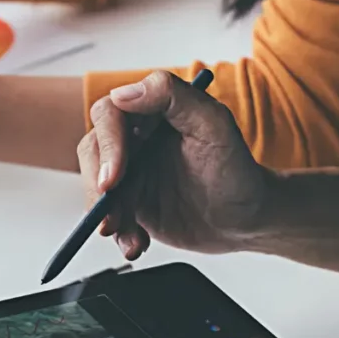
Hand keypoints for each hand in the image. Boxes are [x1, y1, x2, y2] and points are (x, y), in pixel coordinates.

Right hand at [77, 70, 273, 260]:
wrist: (245, 220)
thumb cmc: (237, 171)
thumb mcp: (215, 125)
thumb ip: (173, 97)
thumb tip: (125, 93)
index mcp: (153, 112)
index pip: (110, 115)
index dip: (107, 145)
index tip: (114, 177)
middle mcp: (135, 139)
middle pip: (93, 151)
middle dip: (96, 185)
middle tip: (111, 214)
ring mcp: (130, 172)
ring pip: (96, 187)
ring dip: (106, 215)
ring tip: (130, 236)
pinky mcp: (129, 203)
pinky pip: (107, 216)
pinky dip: (119, 234)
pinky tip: (136, 244)